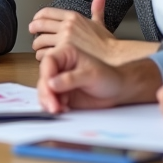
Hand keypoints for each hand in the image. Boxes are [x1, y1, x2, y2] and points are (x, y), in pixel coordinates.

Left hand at [30, 0, 117, 61]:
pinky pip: (44, 53)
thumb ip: (97, 9)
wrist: (113, 59)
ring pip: (40, 41)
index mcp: (73, 16)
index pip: (46, 12)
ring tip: (38, 48)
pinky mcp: (63, 53)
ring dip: (36, 45)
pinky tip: (44, 58)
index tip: (36, 21)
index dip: (38, 17)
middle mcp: (67, 26)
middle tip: (33, 33)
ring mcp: (64, 39)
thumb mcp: (100, 23)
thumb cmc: (107, 44)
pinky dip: (41, 56)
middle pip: (40, 25)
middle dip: (33, 29)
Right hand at [37, 46, 162, 113]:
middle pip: (43, 77)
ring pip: (44, 90)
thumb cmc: (110, 77)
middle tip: (53, 105)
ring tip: (59, 109)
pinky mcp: (61, 94)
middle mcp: (60, 67)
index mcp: (66, 53)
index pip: (49, 61)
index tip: (49, 88)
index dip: (46, 75)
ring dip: (48, 101)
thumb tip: (52, 82)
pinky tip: (63, 109)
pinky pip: (50, 100)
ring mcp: (59, 81)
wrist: (119, 90)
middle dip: (45, 93)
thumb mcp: (92, 75)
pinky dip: (53, 106)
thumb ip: (71, 78)